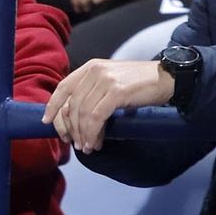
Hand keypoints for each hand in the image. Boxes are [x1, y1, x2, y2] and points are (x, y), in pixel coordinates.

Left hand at [43, 59, 173, 153]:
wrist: (168, 78)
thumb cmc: (140, 83)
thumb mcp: (112, 81)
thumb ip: (93, 91)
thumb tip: (74, 115)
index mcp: (91, 67)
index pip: (63, 87)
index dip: (53, 105)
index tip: (47, 122)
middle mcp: (95, 71)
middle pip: (72, 104)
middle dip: (70, 127)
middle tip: (74, 143)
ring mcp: (106, 80)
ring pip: (83, 113)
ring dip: (83, 134)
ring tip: (87, 147)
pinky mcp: (117, 92)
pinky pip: (97, 117)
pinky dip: (93, 133)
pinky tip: (96, 143)